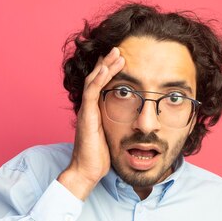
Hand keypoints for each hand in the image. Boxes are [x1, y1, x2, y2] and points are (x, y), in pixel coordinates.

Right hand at [58, 47, 124, 199]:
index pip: (101, 86)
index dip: (109, 72)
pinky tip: (106, 68)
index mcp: (95, 112)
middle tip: (119, 49)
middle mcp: (89, 108)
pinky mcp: (87, 116)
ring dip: (105, 66)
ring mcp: (87, 111)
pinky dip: (99, 79)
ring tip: (116, 52)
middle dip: (107, 63)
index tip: (120, 59)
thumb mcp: (112, 138)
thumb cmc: (99, 158)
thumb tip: (134, 125)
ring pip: (94, 81)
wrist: (86, 171)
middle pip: (96, 79)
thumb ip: (118, 127)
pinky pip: (92, 92)